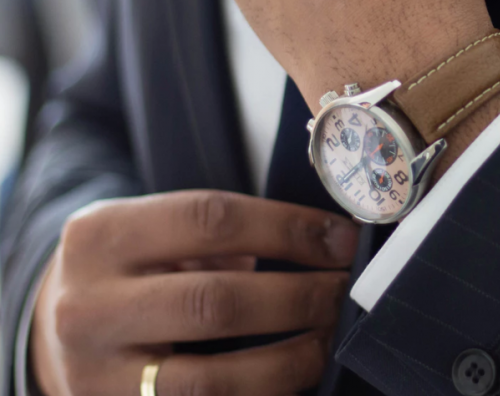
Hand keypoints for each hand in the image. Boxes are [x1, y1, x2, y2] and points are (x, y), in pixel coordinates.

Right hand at [30, 191, 357, 395]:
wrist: (56, 327)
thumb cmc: (130, 267)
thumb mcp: (152, 229)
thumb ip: (220, 232)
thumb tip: (323, 242)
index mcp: (101, 236)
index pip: (212, 219)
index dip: (290, 228)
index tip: (341, 238)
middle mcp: (89, 307)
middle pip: (216, 302)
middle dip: (299, 296)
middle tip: (345, 290)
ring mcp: (97, 376)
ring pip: (213, 379)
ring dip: (290, 359)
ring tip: (328, 336)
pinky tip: (294, 377)